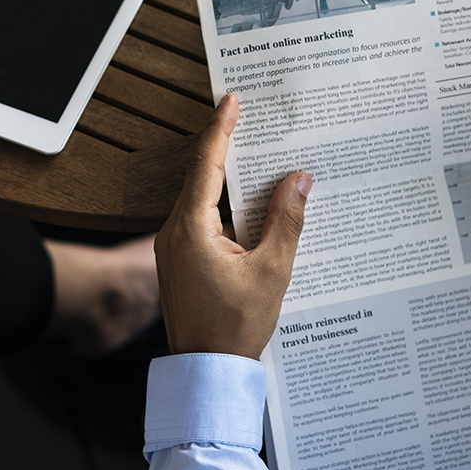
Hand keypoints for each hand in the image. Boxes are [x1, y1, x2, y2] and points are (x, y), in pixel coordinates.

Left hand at [154, 94, 310, 359]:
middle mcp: (173, 231)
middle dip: (226, 146)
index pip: (207, 163)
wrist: (207, 370)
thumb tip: (299, 179)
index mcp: (191, 228)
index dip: (222, 128)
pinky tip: (248, 203)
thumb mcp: (272, 271)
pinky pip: (200, 219)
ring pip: (201, 198)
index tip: (232, 99)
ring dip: (227, 177)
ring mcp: (171, 247)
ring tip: (255, 152)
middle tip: (247, 115)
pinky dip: (223, 204)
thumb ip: (287, 221)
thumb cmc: (235, 326)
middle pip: (202, 176)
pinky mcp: (178, 260)